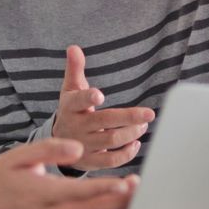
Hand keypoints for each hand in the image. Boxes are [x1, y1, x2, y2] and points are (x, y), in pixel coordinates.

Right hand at [0, 139, 134, 208]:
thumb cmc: (4, 174)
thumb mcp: (19, 155)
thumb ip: (48, 150)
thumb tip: (77, 148)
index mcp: (41, 193)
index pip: (77, 192)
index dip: (102, 189)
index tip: (125, 184)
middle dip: (119, 203)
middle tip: (144, 191)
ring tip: (141, 198)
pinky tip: (125, 208)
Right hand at [50, 46, 153, 171]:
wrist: (58, 142)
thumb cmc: (71, 110)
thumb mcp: (70, 89)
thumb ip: (74, 69)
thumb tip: (73, 47)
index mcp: (70, 107)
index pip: (78, 101)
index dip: (88, 98)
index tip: (100, 95)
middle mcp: (76, 127)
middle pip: (104, 122)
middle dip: (128, 118)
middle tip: (149, 113)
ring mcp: (83, 145)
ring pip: (110, 141)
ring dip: (131, 133)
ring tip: (143, 124)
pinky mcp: (90, 161)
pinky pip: (111, 161)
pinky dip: (126, 153)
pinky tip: (136, 142)